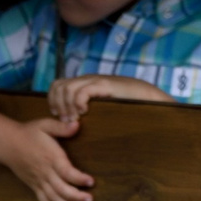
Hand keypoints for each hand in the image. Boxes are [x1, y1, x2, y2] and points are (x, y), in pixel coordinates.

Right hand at [10, 118, 96, 200]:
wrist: (7, 143)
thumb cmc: (29, 133)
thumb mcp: (45, 125)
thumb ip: (61, 127)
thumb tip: (77, 124)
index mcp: (50, 157)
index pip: (66, 171)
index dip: (79, 178)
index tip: (91, 181)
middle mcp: (45, 172)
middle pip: (61, 188)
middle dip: (76, 196)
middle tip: (90, 200)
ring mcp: (39, 182)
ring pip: (53, 198)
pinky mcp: (34, 187)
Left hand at [45, 73, 169, 127]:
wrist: (147, 95)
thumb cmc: (125, 105)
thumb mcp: (101, 106)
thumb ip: (87, 108)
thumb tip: (70, 121)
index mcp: (84, 83)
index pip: (57, 85)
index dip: (53, 100)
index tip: (58, 116)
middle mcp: (87, 79)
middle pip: (59, 86)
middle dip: (58, 105)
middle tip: (66, 120)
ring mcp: (95, 80)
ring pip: (67, 89)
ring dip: (67, 106)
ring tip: (75, 119)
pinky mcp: (104, 85)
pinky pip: (83, 91)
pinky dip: (79, 102)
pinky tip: (85, 111)